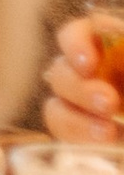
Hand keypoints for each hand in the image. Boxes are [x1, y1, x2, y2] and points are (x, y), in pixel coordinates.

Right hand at [44, 16, 123, 148]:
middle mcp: (93, 73)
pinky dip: (80, 137)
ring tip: (109, 132)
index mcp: (112, 47)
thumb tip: (123, 70)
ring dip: (77, 119)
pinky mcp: (83, 134)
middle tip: (109, 103)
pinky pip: (64, 133)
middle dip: (81, 88)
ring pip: (57, 105)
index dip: (76, 43)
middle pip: (62, 71)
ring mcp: (84, 105)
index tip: (89, 63)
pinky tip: (108, 141)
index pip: (77, 34)